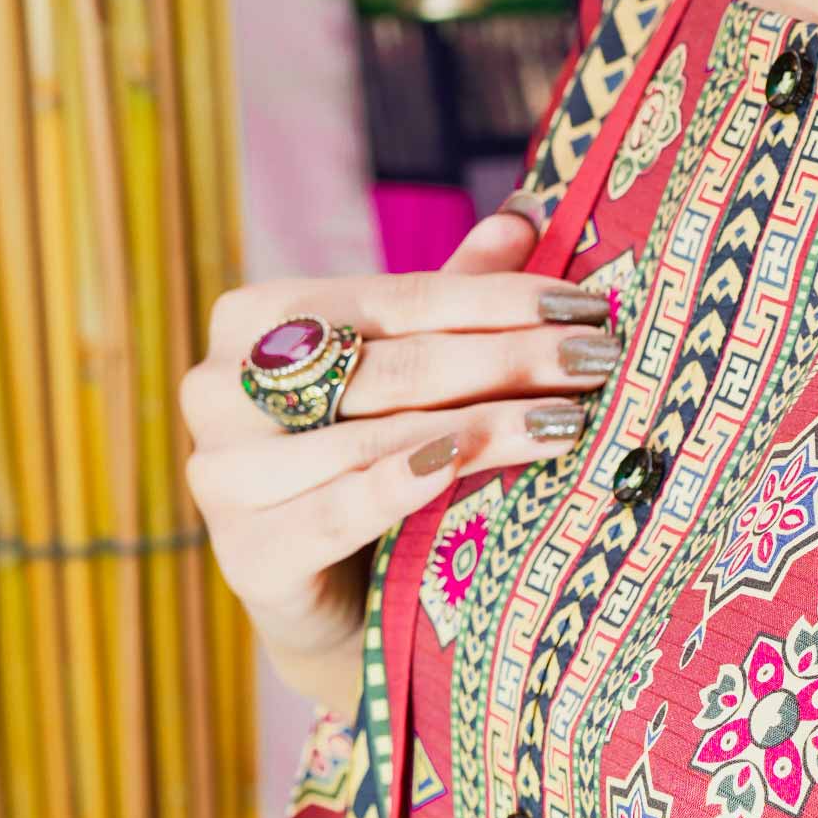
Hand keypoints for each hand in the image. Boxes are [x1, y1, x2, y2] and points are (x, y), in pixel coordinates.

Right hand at [180, 209, 619, 716]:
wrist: (332, 605)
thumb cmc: (372, 468)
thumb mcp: (410, 377)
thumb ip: (453, 298)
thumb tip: (526, 211)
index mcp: (255, 320)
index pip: (397, 299)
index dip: (499, 300)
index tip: (587, 309)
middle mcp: (221, 386)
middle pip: (392, 366)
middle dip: (506, 360)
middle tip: (596, 362)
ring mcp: (224, 471)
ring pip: (375, 436)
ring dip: (483, 426)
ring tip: (567, 421)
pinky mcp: (245, 553)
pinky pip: (338, 508)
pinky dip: (402, 484)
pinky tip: (462, 465)